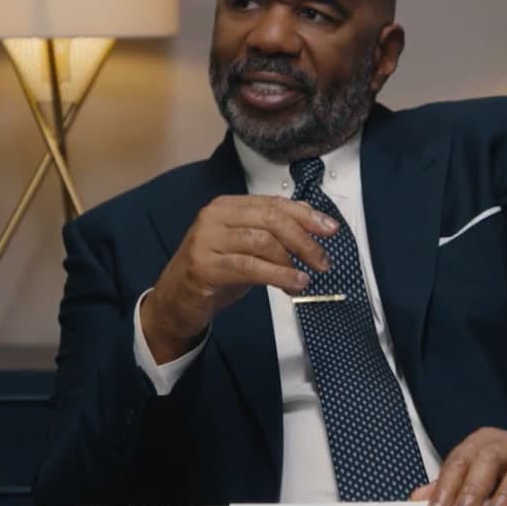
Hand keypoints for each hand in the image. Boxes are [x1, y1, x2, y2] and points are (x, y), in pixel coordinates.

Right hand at [141, 195, 337, 360]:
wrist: (175, 301)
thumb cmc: (215, 272)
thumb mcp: (246, 248)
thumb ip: (272, 233)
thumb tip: (312, 223)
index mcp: (227, 206)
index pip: (274, 204)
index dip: (306, 215)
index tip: (331, 230)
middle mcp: (215, 216)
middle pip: (272, 220)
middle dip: (304, 240)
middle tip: (323, 261)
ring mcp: (207, 239)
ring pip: (263, 242)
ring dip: (292, 262)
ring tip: (307, 279)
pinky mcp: (204, 266)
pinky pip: (250, 267)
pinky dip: (278, 275)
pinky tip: (293, 284)